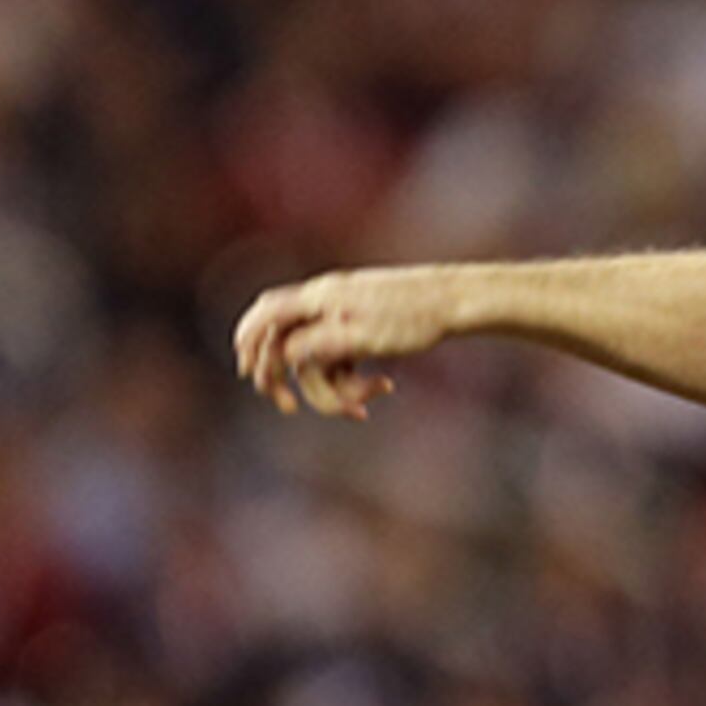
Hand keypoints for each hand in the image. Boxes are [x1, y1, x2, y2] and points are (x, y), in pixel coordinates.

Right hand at [232, 267, 460, 417]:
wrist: (456, 302)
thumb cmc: (413, 318)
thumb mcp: (361, 336)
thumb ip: (318, 343)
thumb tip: (284, 355)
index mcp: (321, 297)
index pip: (269, 314)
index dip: (251, 344)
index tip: (249, 376)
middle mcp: (327, 302)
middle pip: (286, 340)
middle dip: (288, 377)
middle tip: (289, 407)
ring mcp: (346, 314)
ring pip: (321, 357)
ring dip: (338, 386)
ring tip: (371, 399)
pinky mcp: (364, 327)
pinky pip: (344, 358)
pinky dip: (357, 379)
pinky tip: (385, 385)